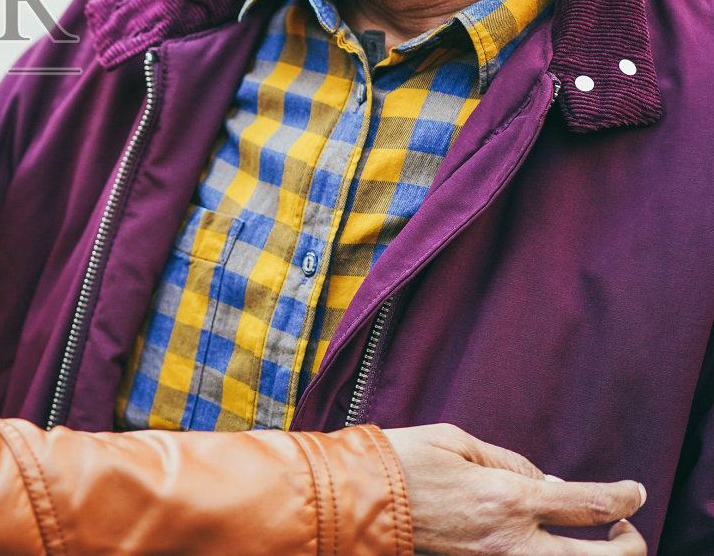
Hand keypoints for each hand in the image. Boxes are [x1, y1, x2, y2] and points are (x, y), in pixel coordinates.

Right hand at [384, 423, 646, 555]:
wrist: (351, 503)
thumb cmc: (399, 463)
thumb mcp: (456, 441)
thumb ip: (511, 461)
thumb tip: (552, 485)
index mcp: (507, 499)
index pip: (590, 504)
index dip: (624, 497)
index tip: (634, 491)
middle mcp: (510, 543)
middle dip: (627, 544)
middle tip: (622, 527)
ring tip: (588, 537)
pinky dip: (546, 554)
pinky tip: (539, 538)